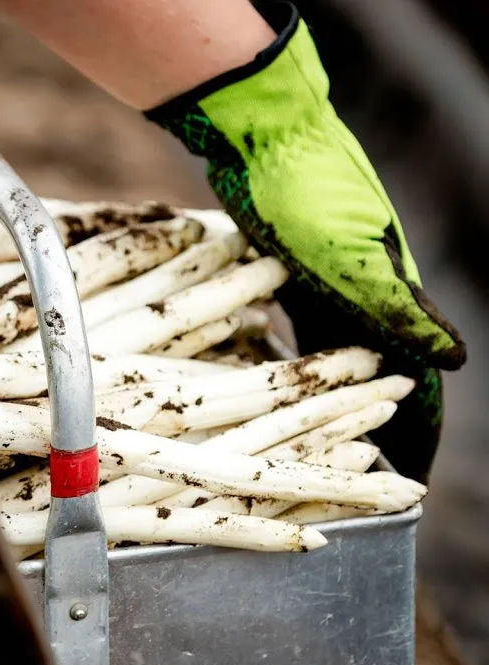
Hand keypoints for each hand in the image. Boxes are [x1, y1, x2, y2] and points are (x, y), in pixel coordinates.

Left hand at [145, 1, 464, 479]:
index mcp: (391, 292)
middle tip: (378, 468)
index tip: (416, 476)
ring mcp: (327, 277)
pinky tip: (293, 373)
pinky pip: (302, 324)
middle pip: (382, 367)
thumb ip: (400, 309)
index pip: (417, 374)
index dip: (419, 427)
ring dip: (346, 390)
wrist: (264, 133)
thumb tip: (455, 362)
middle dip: (383, 419)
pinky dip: (306, 354)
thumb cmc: (307, 191)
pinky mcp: (287, 266)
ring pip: (343, 348)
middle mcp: (366, 288)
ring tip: (340, 437)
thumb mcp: (354, 256)